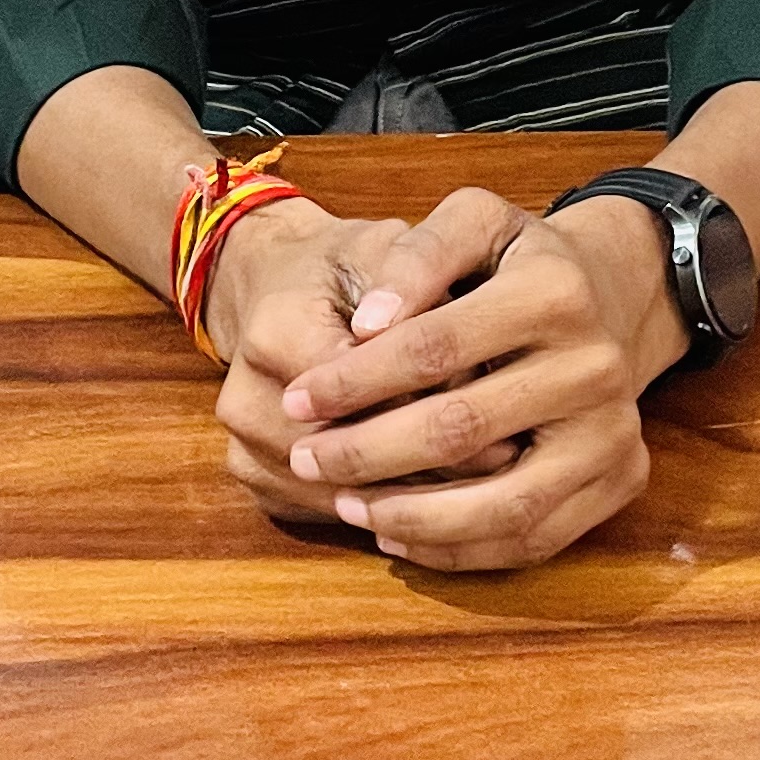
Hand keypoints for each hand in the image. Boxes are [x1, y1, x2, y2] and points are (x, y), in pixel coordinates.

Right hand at [208, 185, 532, 537]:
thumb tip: (476, 370)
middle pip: (354, 452)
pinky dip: (389, 507)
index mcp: (276, 331)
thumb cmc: (346, 266)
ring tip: (491, 481)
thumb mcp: (386, 250)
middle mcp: (245, 399)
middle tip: (513, 457)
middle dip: (435, 457)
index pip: (365, 388)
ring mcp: (247, 449)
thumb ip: (425, 298)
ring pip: (345, 494)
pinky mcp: (261, 482)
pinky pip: (333, 509)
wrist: (276, 286)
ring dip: (418, 493)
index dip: (438, 398)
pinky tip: (446, 496)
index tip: (507, 406)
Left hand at [271, 192, 690, 571]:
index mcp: (555, 292)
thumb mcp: (474, 220)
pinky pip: (533, 539)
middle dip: (367, 453)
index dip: (357, 379)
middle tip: (305, 460)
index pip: (435, 347)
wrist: (611, 298)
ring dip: (410, 517)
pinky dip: (459, 551)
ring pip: (503, 505)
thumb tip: (365, 325)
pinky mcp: (622, 481)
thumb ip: (417, 256)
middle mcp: (596, 367)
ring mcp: (615, 433)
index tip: (297, 397)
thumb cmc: (518, 261)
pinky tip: (398, 535)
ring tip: (347, 506)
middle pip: (462, 430)